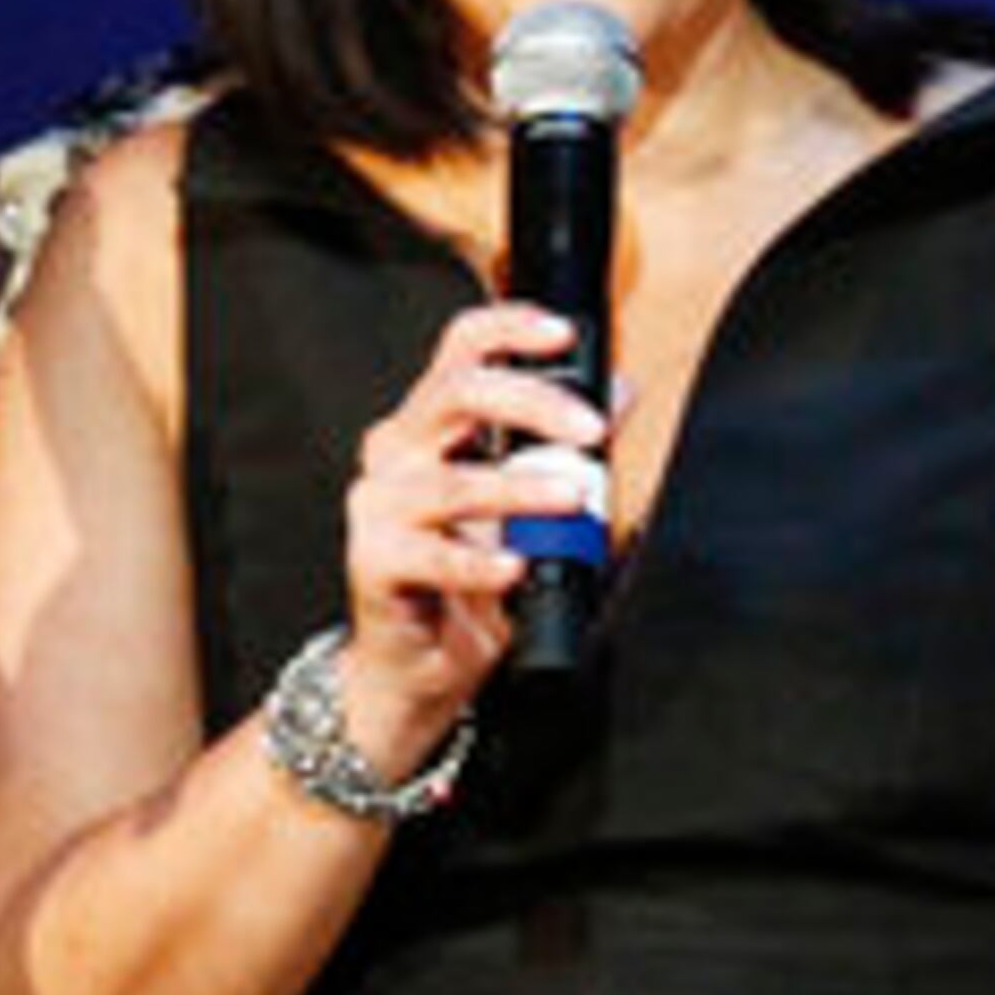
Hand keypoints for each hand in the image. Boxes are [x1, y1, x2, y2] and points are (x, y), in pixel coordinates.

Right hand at [331, 300, 607, 774]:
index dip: (509, 328)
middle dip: (531, 402)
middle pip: (454, 394)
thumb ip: (570, 449)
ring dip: (520, 489)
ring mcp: (378, 506)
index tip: (563, 334)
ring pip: (450, 481)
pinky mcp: (372, 561)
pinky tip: (515, 568)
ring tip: (571, 502)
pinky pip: (431, 556)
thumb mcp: (533, 505)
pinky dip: (480, 562)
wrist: (423, 666)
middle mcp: (395, 452)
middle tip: (590, 430)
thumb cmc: (472, 581)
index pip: (461, 350)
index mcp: (430, 424)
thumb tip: (622, 391)